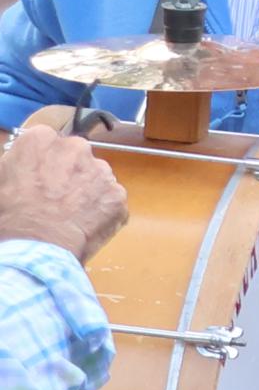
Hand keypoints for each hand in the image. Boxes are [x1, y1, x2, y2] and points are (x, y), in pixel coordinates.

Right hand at [0, 116, 127, 261]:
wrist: (35, 249)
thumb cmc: (9, 217)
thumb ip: (15, 164)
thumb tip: (22, 165)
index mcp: (41, 140)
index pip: (44, 142)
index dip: (41, 162)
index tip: (37, 177)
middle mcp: (75, 147)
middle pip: (73, 156)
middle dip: (66, 173)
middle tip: (52, 198)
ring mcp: (101, 170)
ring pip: (95, 176)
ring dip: (85, 190)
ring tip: (66, 214)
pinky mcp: (117, 194)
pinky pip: (109, 199)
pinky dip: (99, 211)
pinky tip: (81, 225)